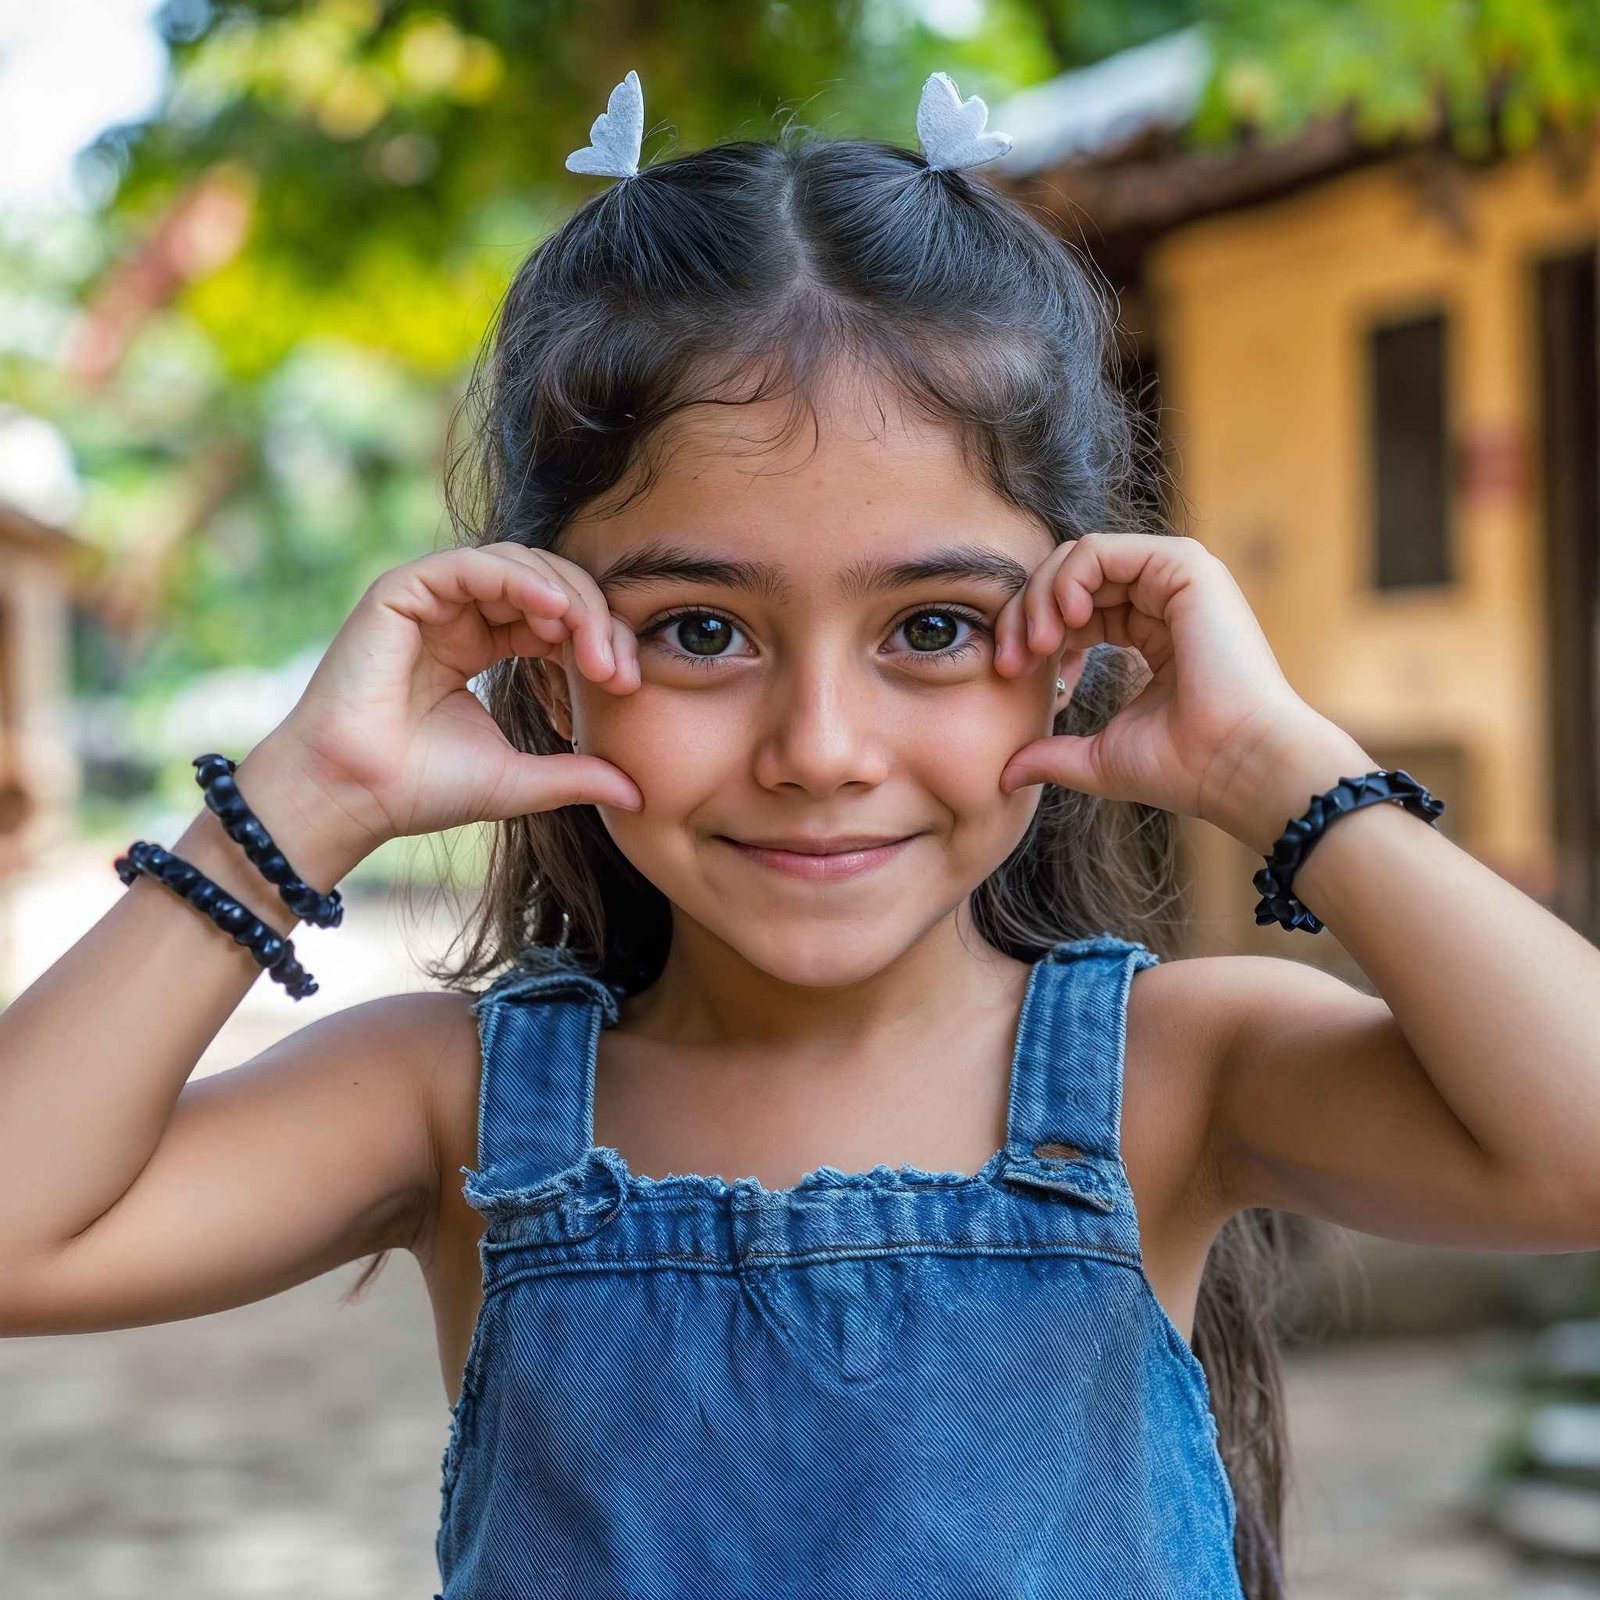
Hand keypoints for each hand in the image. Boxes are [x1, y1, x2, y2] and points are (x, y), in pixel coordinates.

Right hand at [257, 541, 644, 854]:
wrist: (355, 797)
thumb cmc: (422, 790)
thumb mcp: (522, 778)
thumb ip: (578, 774)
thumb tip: (641, 794)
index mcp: (481, 645)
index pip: (557, 619)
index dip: (598, 641)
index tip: (625, 685)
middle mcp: (458, 615)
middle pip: (547, 584)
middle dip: (593, 618)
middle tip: (616, 668)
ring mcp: (430, 600)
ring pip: (518, 565)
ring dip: (567, 599)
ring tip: (590, 646)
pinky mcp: (401, 591)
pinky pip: (472, 564)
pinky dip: (519, 579)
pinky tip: (554, 613)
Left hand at [993, 533, 1368, 848]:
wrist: (1237, 767)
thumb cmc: (1183, 767)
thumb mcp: (1098, 759)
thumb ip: (1052, 756)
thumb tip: (1005, 773)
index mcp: (1149, 632)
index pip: (1071, 609)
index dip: (1030, 635)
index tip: (1008, 674)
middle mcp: (1163, 599)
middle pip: (1067, 578)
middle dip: (1024, 614)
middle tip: (1008, 661)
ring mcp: (1175, 579)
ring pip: (1078, 559)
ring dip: (1040, 597)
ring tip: (1036, 645)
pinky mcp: (1185, 567)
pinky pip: (1100, 550)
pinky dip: (1067, 579)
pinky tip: (1064, 621)